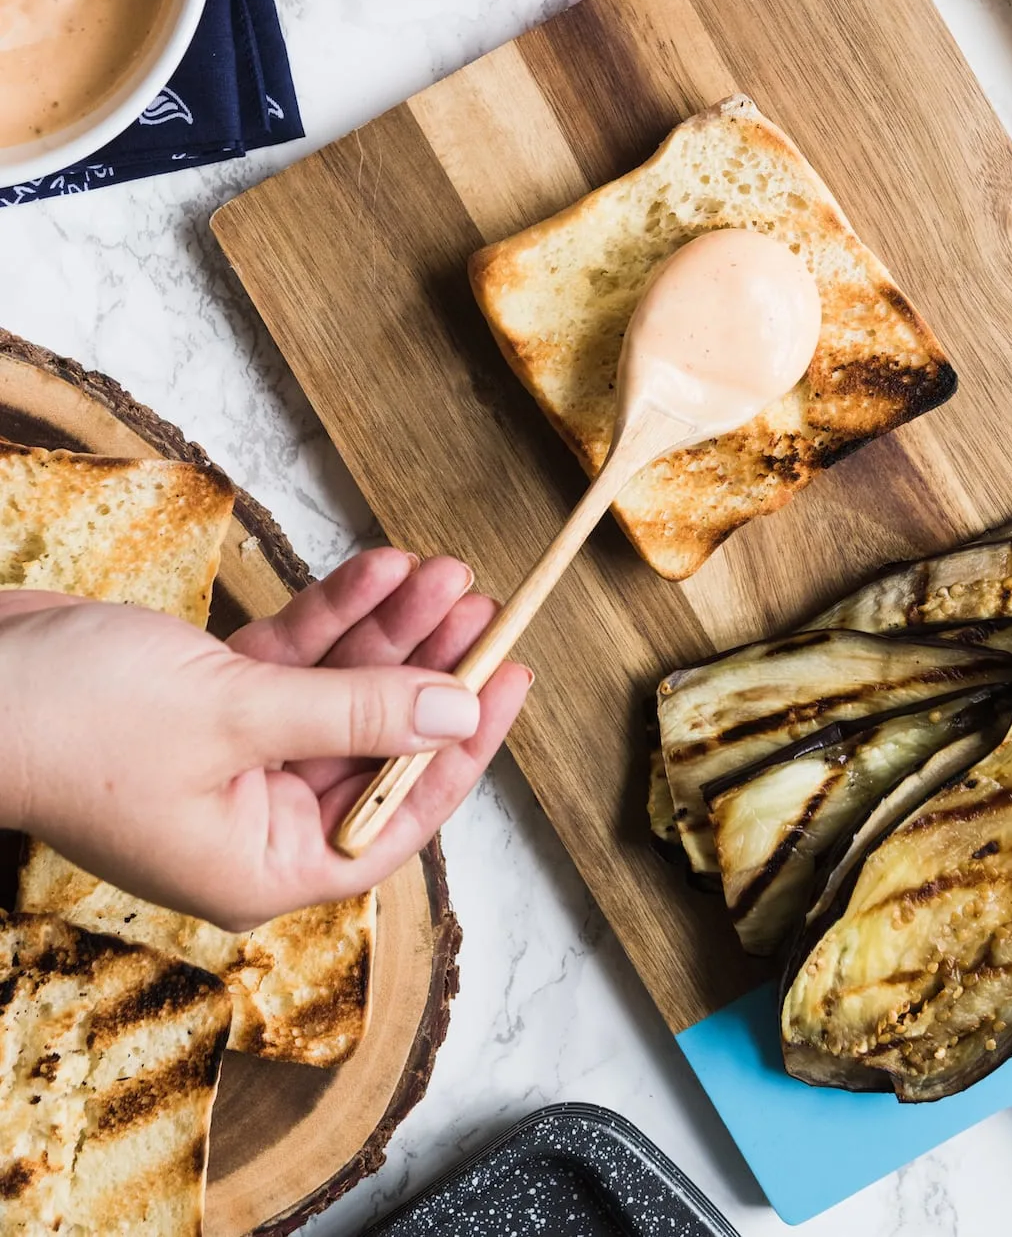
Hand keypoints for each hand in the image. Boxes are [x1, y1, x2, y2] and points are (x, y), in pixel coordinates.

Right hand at [0, 549, 529, 929]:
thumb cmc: (77, 723)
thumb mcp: (236, 715)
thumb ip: (354, 712)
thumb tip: (454, 711)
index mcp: (260, 865)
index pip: (394, 818)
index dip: (461, 750)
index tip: (511, 683)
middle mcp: (252, 820)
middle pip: (374, 744)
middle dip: (430, 671)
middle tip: (486, 611)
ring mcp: (229, 759)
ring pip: (339, 693)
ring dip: (390, 632)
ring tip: (447, 572)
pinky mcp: (206, 702)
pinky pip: (292, 662)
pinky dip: (333, 616)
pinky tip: (382, 568)